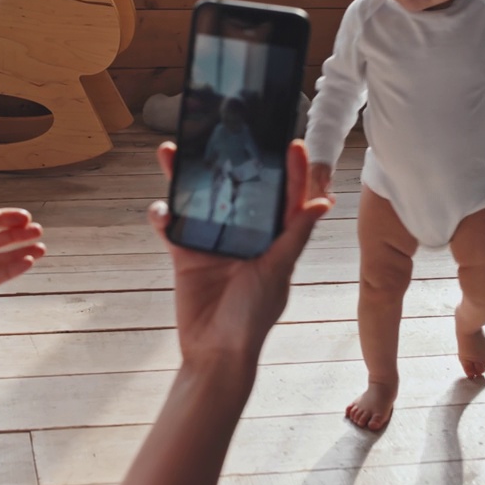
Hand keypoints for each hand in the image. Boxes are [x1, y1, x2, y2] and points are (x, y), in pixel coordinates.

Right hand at [149, 141, 331, 364]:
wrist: (215, 352)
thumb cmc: (253, 316)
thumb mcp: (277, 271)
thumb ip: (295, 236)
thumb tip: (323, 204)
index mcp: (273, 240)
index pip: (285, 198)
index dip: (290, 171)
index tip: (289, 142)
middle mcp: (245, 236)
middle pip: (235, 191)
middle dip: (226, 162)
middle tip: (218, 132)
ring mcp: (213, 244)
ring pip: (198, 201)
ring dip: (184, 178)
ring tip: (172, 152)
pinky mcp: (186, 256)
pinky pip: (172, 227)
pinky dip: (163, 216)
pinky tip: (161, 209)